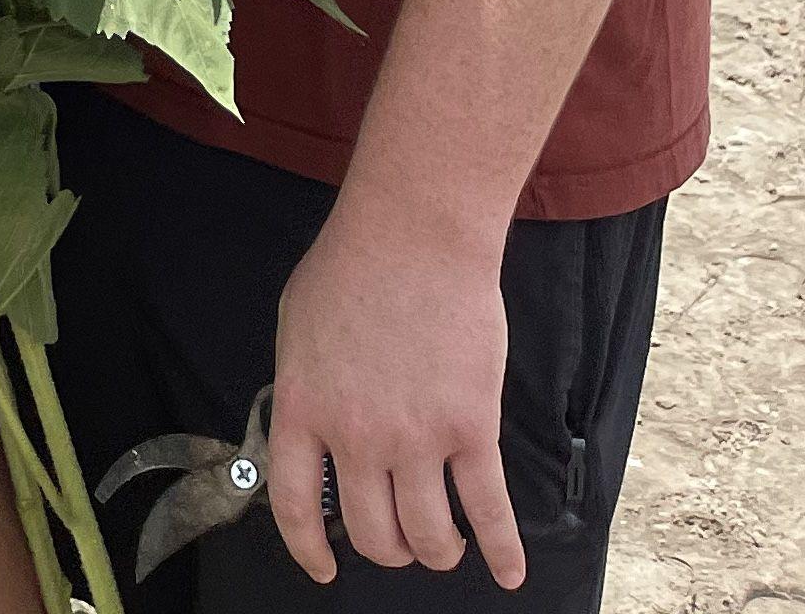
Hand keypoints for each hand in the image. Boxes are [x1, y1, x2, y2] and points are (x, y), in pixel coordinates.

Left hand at [264, 192, 519, 584]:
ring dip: (439, 551)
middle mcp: (355, 436)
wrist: (413, 233)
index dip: (310, 549)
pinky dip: (502, 551)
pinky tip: (509, 570)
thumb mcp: (297, 326)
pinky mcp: (471, 429)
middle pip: (372, 533)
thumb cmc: (353, 265)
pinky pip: (489, 512)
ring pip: (428, 537)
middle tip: (402, 538)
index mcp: (303, 407)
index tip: (326, 568)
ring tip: (446, 544)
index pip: (295, 506)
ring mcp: (414, 437)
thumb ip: (305, 389)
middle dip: (389, 549)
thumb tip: (311, 437)